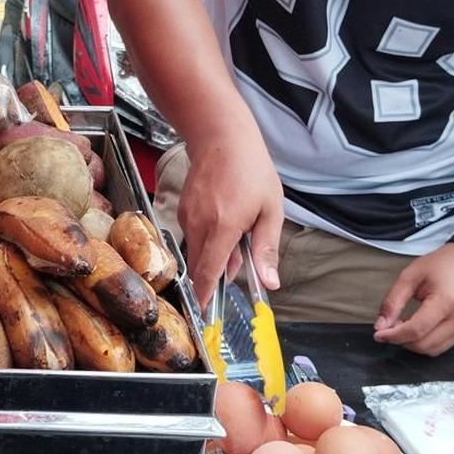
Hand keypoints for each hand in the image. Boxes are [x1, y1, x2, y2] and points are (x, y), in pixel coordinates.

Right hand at [180, 129, 283, 308]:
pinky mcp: (183, 211)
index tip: (203, 315)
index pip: (208, 272)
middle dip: (215, 277)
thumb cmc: (250, 169)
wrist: (220, 137)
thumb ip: (266, 249)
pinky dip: (208, 241)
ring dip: (214, 256)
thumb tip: (269, 283)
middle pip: (200, 267)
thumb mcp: (270, 209)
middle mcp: (200, 225)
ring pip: (197, 252)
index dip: (204, 297)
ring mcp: (188, 218)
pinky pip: (194, 237)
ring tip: (237, 233)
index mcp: (223, 227)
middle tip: (238, 264)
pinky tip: (224, 223)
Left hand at [373, 243, 453, 355]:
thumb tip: (381, 326)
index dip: (394, 336)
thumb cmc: (441, 265)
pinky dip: (426, 342)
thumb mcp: (410, 276)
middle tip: (390, 327)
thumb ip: (393, 301)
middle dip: (402, 340)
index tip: (378, 334)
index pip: (416, 330)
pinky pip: (443, 346)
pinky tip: (418, 329)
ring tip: (403, 327)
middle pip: (424, 344)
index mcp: (446, 302)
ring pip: (434, 350)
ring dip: (414, 344)